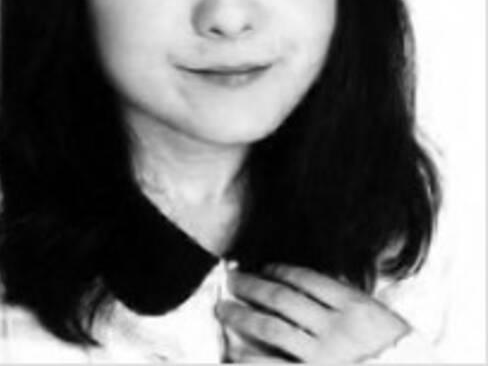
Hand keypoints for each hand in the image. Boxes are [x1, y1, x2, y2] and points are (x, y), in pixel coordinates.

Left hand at [216, 264, 410, 363]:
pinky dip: (250, 360)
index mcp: (354, 306)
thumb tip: (306, 285)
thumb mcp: (381, 321)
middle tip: (230, 279)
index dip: (278, 270)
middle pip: (281, 298)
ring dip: (242, 316)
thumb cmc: (400, 356)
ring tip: (223, 309)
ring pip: (271, 328)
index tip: (262, 268)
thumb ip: (346, 302)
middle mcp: (337, 328)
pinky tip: (232, 354)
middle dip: (251, 286)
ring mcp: (325, 356)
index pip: (305, 278)